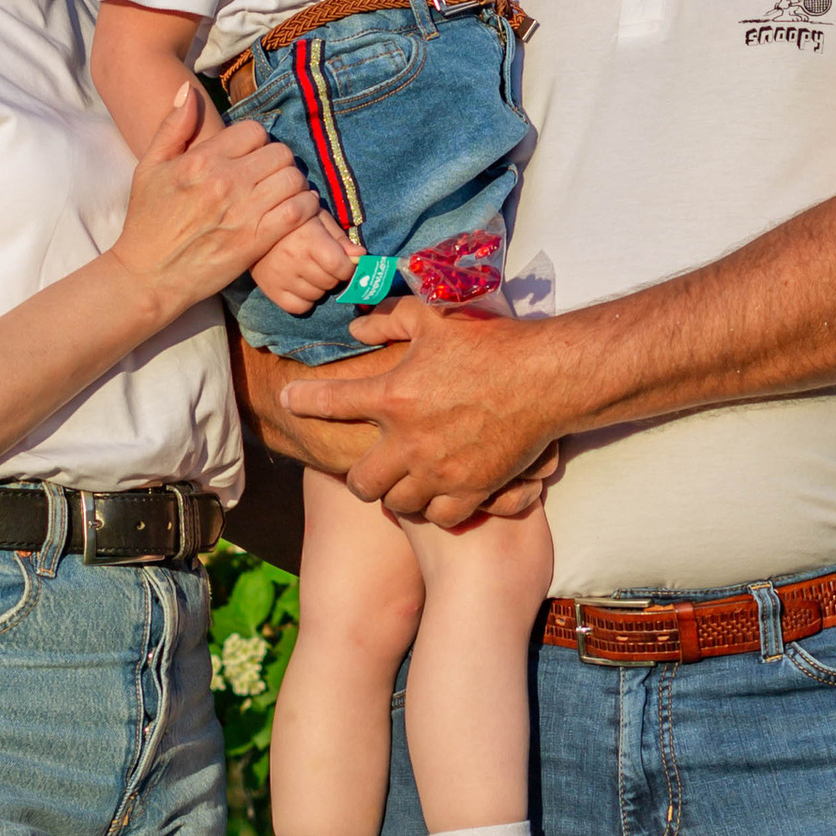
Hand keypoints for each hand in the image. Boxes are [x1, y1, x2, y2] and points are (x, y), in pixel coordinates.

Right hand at [111, 78, 315, 325]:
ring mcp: (243, 211)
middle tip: (271, 175)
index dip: (257, 142)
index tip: (252, 156)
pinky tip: (296, 210)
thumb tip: (189, 91)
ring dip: (294, 183)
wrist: (149, 275)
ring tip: (284, 191)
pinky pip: (299, 211)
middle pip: (279, 153)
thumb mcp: (149, 168)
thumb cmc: (147, 222)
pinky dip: (305, 206)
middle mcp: (225, 181)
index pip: (254, 131)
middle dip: (279, 161)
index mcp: (201, 159)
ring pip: (293, 178)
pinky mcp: (256, 240)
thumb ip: (172, 126)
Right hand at [251, 209, 356, 317]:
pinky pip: (299, 307)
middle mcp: (294, 259)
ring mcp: (280, 277)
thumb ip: (341, 239)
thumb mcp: (319, 219)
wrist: (257, 226)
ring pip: (317, 296)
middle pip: (331, 282)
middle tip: (322, 263)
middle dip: (333, 275)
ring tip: (309, 271)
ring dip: (319, 287)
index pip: (341, 267)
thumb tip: (361, 257)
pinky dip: (305, 300)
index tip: (343, 261)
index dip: (348, 266)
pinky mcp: (270, 290)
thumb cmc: (295, 222)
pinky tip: (300, 284)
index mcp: (309, 239)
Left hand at [277, 293, 562, 523]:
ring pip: (396, 504)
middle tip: (370, 466)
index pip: (329, 403)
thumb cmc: (491, 343)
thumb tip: (356, 326)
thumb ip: (389, 321)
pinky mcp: (471, 490)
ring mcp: (439, 470)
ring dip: (397, 494)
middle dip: (359, 476)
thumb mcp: (434, 319)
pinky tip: (440, 493)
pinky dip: (435, 509)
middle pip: (360, 482)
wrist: (545, 377)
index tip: (290, 401)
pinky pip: (438, 516)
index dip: (303, 402)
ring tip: (407, 481)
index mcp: (393, 395)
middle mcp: (408, 440)